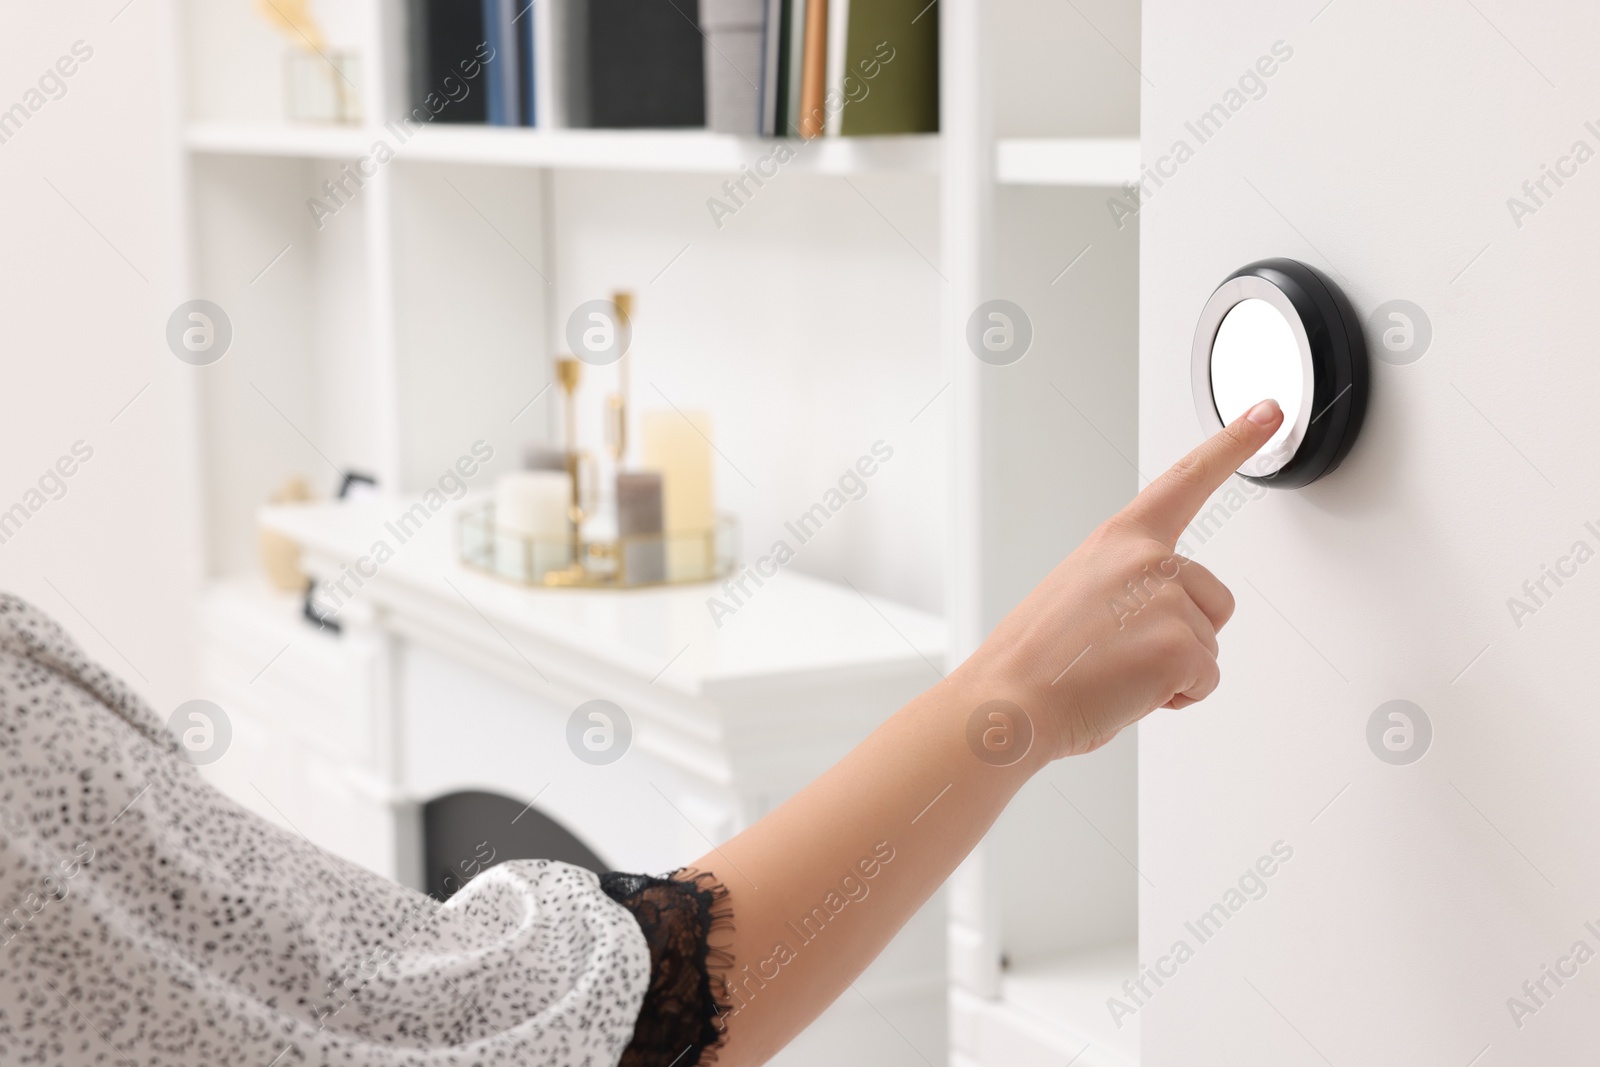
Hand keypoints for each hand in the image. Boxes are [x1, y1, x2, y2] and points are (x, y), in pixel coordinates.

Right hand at [957, 399, 1284, 759]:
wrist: (1008, 702)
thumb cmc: (1032, 661)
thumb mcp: (1077, 595)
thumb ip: (1126, 584)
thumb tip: (1153, 616)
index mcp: (1117, 540)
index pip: (1185, 482)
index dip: (1233, 444)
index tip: (1268, 411)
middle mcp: (1146, 559)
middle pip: (1213, 600)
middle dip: (1181, 635)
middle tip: (1115, 654)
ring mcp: (1167, 600)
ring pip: (1209, 644)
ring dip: (1173, 670)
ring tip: (1114, 673)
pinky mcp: (1182, 646)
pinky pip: (1206, 681)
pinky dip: (1176, 698)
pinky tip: (1128, 693)